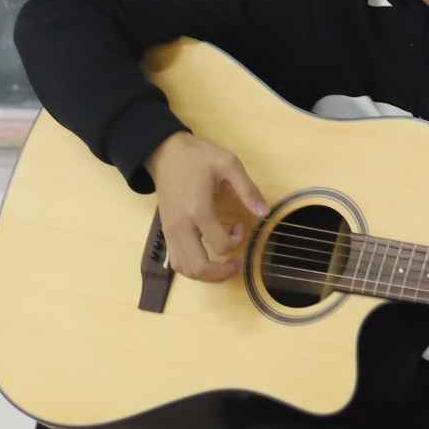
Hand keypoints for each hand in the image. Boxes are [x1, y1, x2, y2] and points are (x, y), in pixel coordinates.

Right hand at [145, 133, 266, 282]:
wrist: (165, 154)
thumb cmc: (197, 157)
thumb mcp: (228, 164)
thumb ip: (247, 189)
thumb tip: (264, 212)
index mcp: (198, 210)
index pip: (220, 245)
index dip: (237, 241)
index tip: (241, 226)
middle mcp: (181, 226)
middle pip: (199, 267)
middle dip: (222, 273)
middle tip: (236, 263)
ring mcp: (171, 231)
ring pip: (185, 269)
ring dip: (206, 274)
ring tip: (222, 264)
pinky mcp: (166, 232)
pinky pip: (176, 261)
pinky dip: (192, 268)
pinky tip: (206, 257)